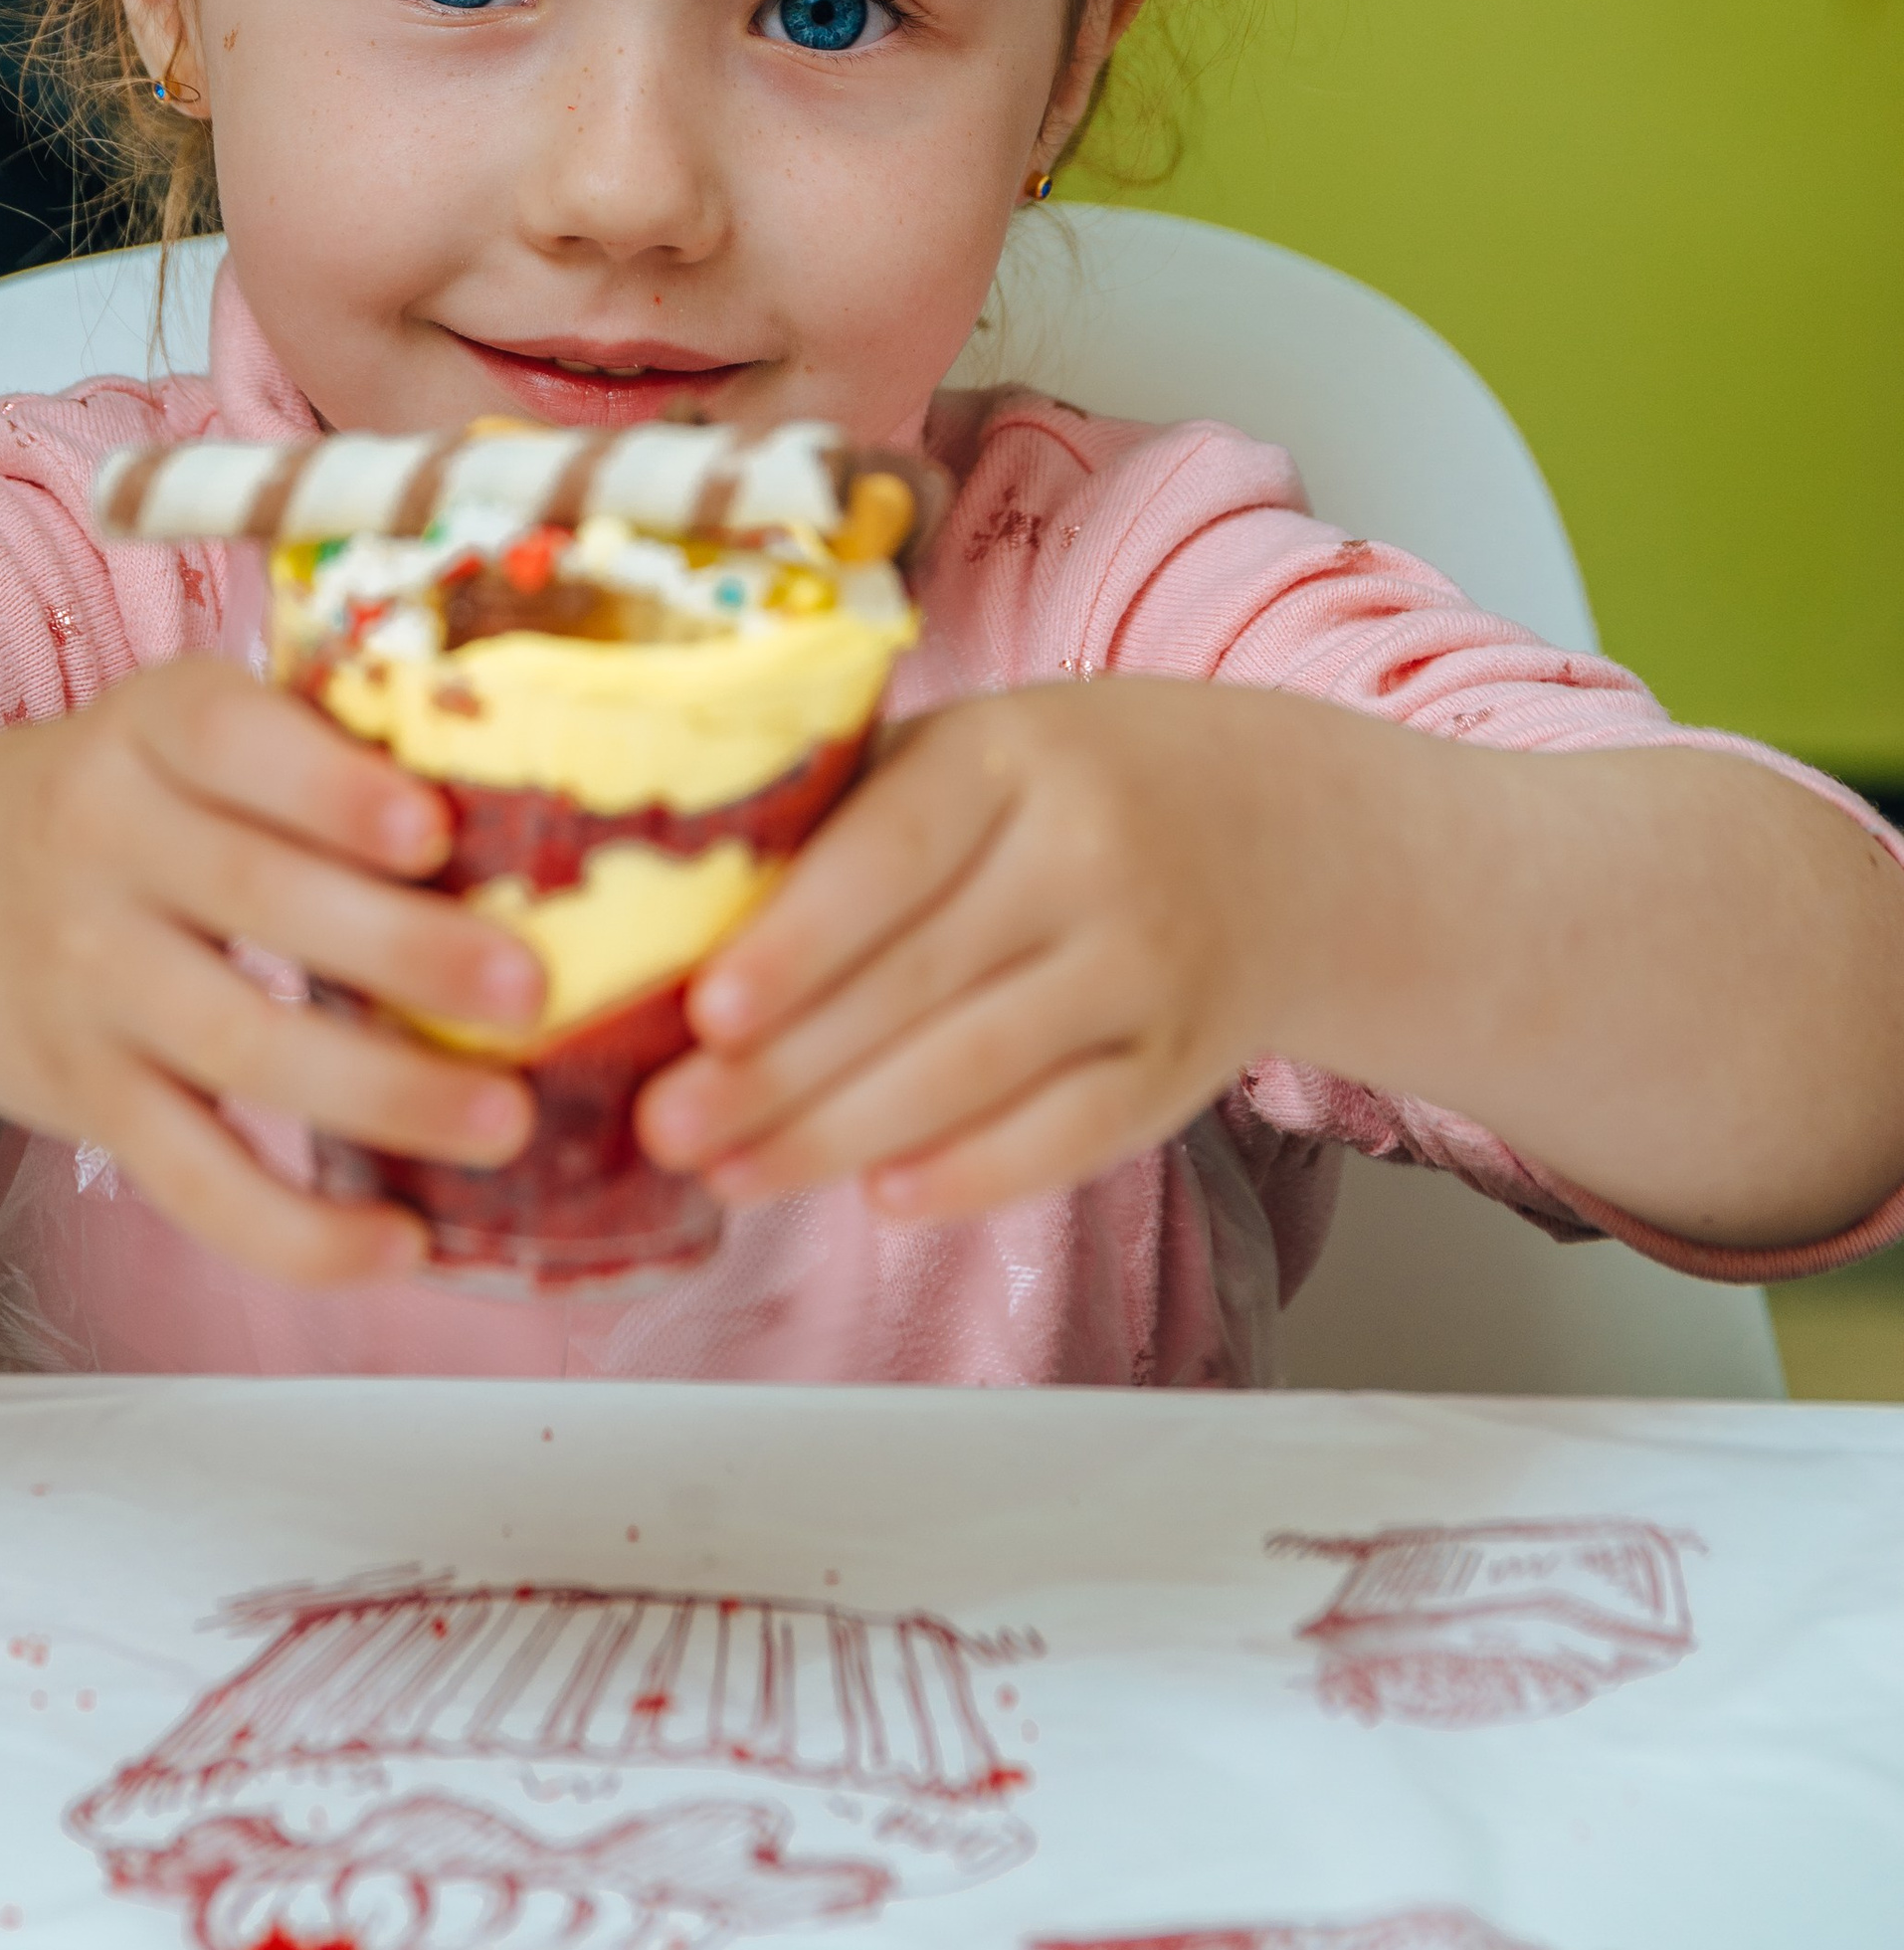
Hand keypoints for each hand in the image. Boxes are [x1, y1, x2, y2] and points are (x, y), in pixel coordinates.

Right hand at [0, 657, 542, 1286]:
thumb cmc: (128, 805)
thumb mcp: (183, 730)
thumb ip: (318, 743)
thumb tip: (532, 799)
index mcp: (151, 729)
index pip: (231, 739)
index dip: (330, 787)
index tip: (434, 828)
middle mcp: (104, 845)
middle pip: (256, 900)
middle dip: (403, 951)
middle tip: (531, 991)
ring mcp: (88, 980)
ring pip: (239, 1048)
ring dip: (383, 1093)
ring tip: (503, 1120)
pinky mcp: (88, 1099)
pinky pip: (193, 1177)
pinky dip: (296, 1229)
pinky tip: (397, 1243)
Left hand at [635, 680, 1337, 1224]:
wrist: (1281, 829)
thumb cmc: (1068, 787)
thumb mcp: (973, 752)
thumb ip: (851, 820)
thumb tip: (676, 926)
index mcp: (1012, 751)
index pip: (894, 849)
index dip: (799, 938)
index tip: (706, 1010)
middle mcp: (1091, 852)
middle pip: (918, 981)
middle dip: (779, 1071)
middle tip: (668, 1127)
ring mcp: (1146, 964)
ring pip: (978, 1071)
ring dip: (839, 1137)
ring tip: (731, 1172)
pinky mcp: (1181, 1061)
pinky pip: (1069, 1134)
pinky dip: (972, 1175)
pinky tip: (881, 1198)